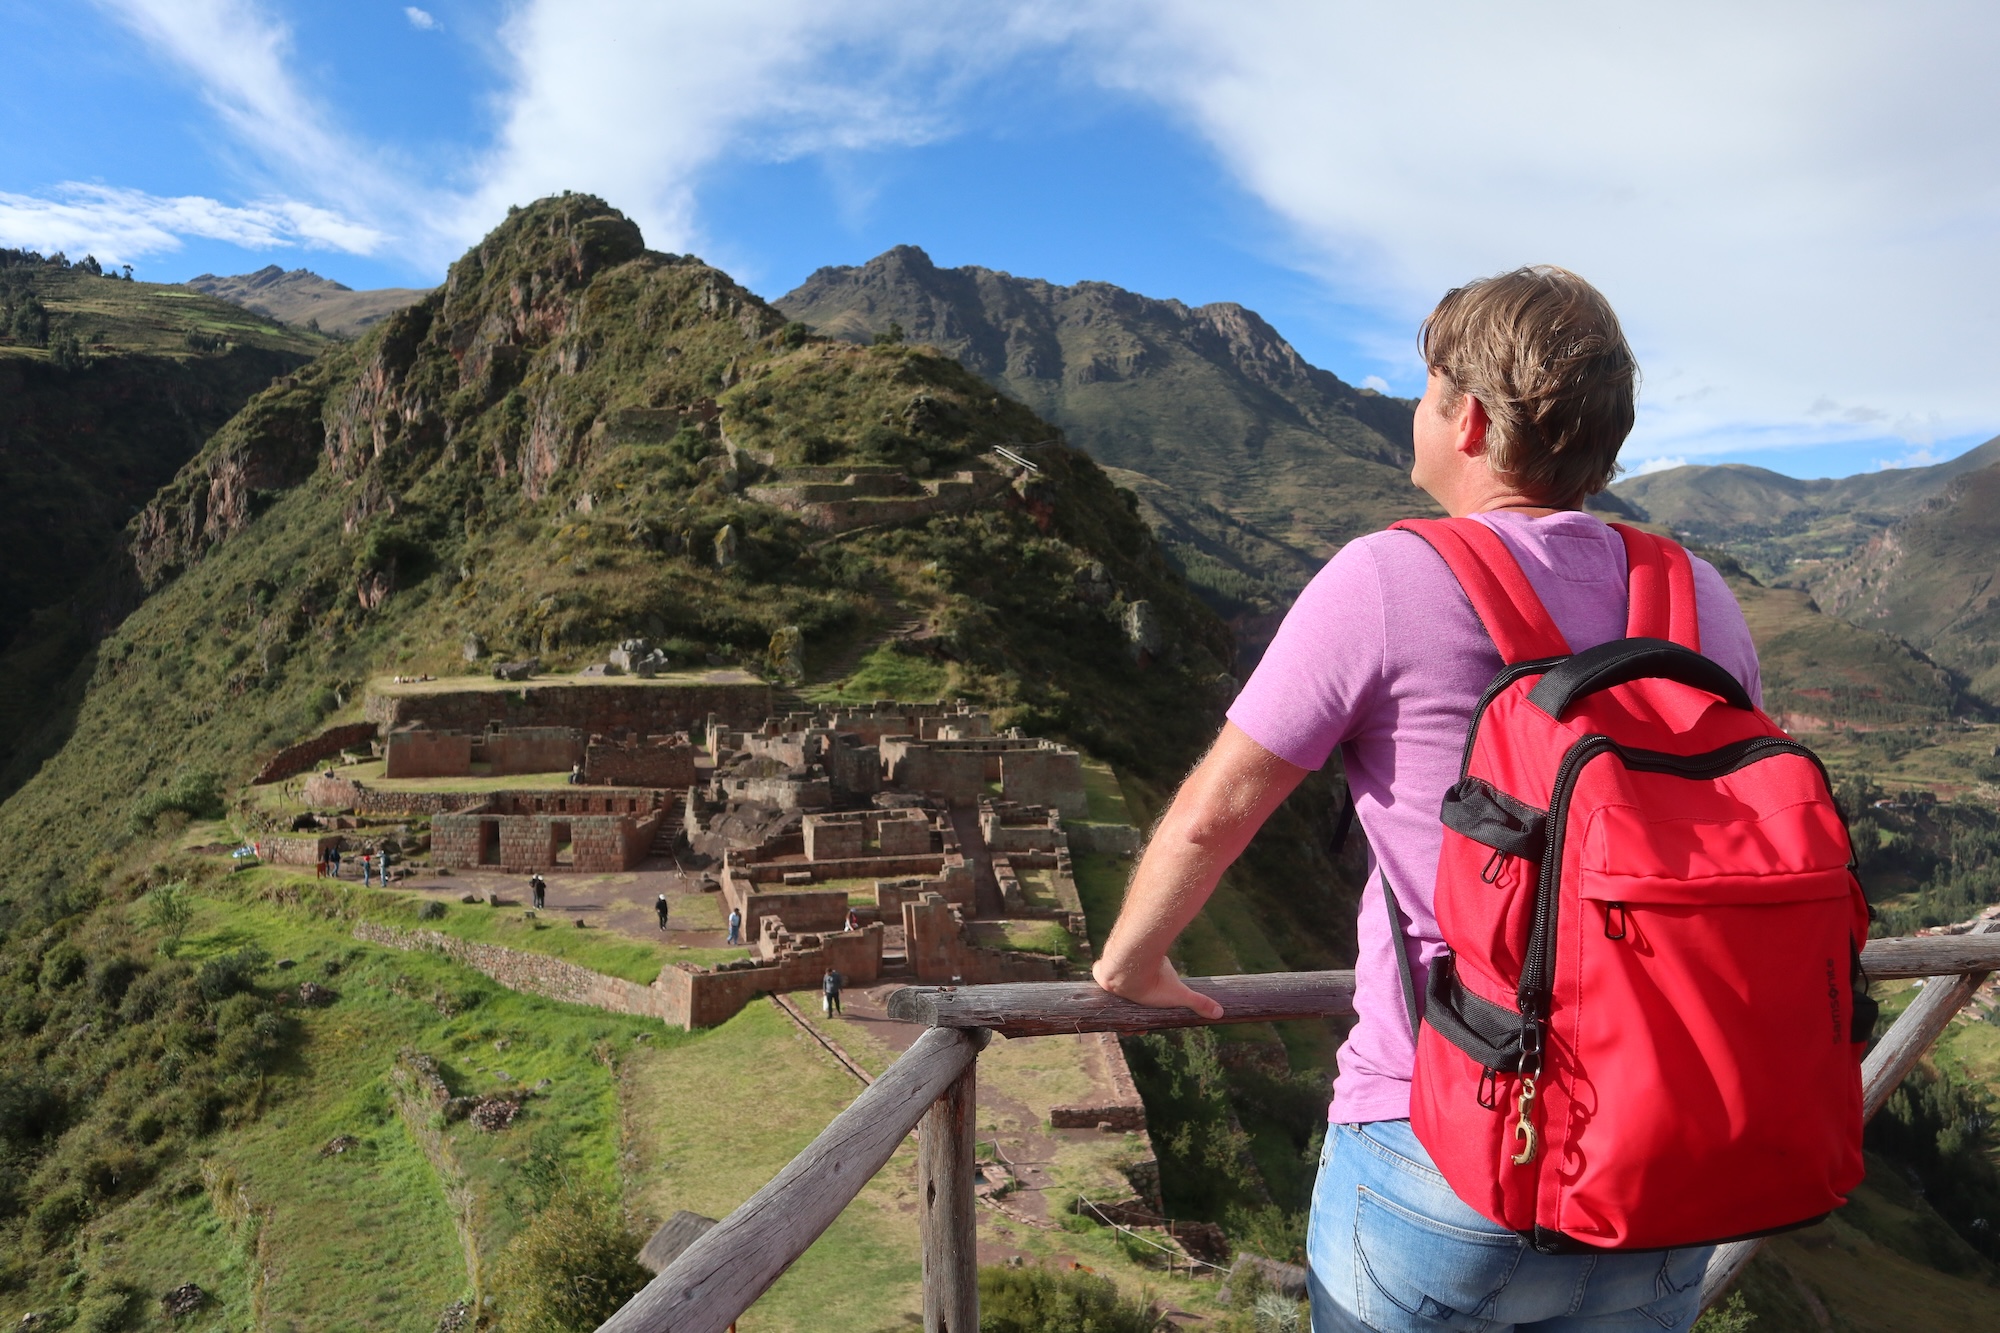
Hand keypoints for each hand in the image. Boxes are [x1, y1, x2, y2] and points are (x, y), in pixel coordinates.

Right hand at [1092, 953, 1223, 1020]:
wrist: (1130, 963)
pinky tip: (1108, 965)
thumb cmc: (1153, 982)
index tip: (1143, 1023)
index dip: (1137, 1024)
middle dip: (1128, 1000)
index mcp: (1132, 1011)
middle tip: (1138, 993)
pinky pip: (1099, 971)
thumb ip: (1198, 1002)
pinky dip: (1103, 969)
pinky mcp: (1101, 969)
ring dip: (1118, 983)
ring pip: (1110, 985)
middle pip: (1121, 1003)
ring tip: (1129, 977)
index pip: (1131, 1024)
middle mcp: (1117, 1000)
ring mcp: (1106, 985)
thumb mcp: (1179, 992)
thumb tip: (1220, 1013)